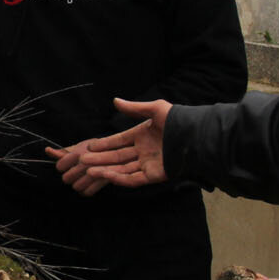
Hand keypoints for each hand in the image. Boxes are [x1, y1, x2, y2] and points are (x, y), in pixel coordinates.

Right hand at [52, 98, 173, 194]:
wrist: (196, 136)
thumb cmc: (179, 120)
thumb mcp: (156, 109)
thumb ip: (134, 107)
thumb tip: (115, 100)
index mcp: (142, 136)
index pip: (118, 141)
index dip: (104, 144)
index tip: (88, 146)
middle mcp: (143, 151)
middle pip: (117, 156)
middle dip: (99, 158)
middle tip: (82, 159)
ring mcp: (148, 164)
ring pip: (122, 168)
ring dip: (105, 169)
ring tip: (89, 169)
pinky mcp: (154, 176)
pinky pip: (134, 178)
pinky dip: (120, 178)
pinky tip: (107, 174)